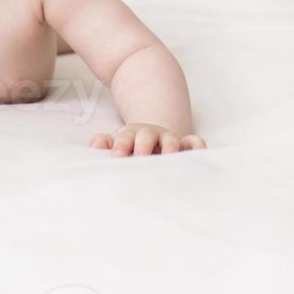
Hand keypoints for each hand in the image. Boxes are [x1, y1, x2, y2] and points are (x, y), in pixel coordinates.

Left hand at [90, 122, 206, 155]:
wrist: (151, 134)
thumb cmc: (130, 144)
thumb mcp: (117, 141)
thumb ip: (106, 142)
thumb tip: (94, 145)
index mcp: (132, 135)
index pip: (125, 138)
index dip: (122, 145)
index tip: (117, 155)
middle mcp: (151, 136)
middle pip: (147, 137)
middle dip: (144, 146)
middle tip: (140, 157)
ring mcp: (169, 139)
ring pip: (171, 140)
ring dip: (170, 148)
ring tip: (170, 159)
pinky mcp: (185, 145)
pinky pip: (195, 143)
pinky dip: (197, 146)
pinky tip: (199, 155)